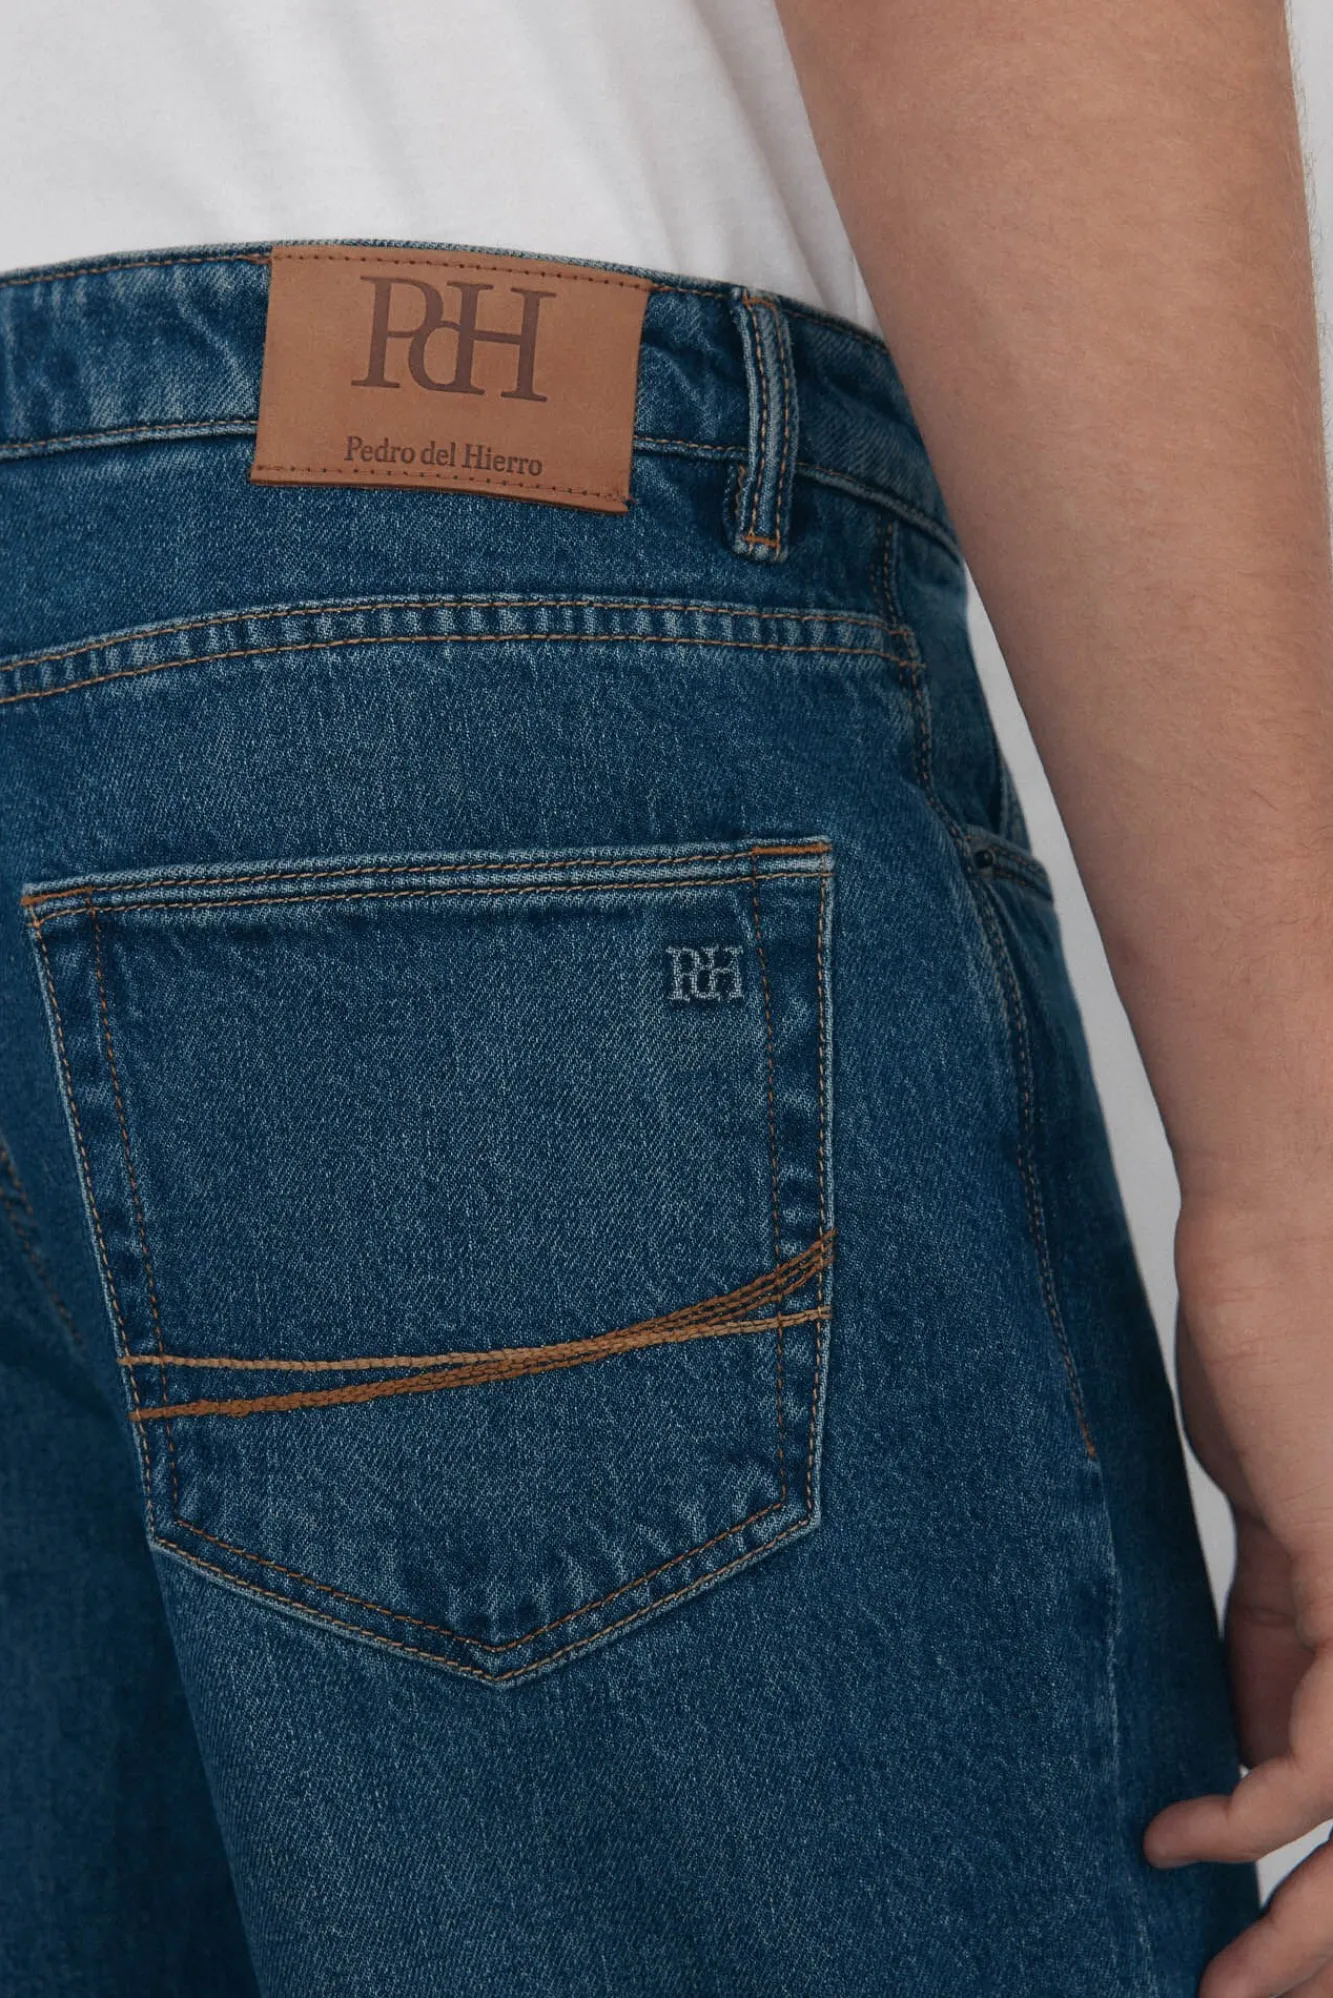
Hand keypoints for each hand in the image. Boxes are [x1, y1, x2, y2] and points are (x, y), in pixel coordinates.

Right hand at [1145, 1295, 1332, 1995]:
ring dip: (1308, 1921)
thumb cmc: (1277, 1355)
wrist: (1287, 1233)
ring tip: (1229, 1978)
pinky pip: (1329, 1747)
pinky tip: (1183, 1833)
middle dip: (1332, 1939)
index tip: (1271, 1943)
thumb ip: (1276, 1639)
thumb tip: (1248, 1753)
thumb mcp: (1274, 1526)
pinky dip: (1255, 1809)